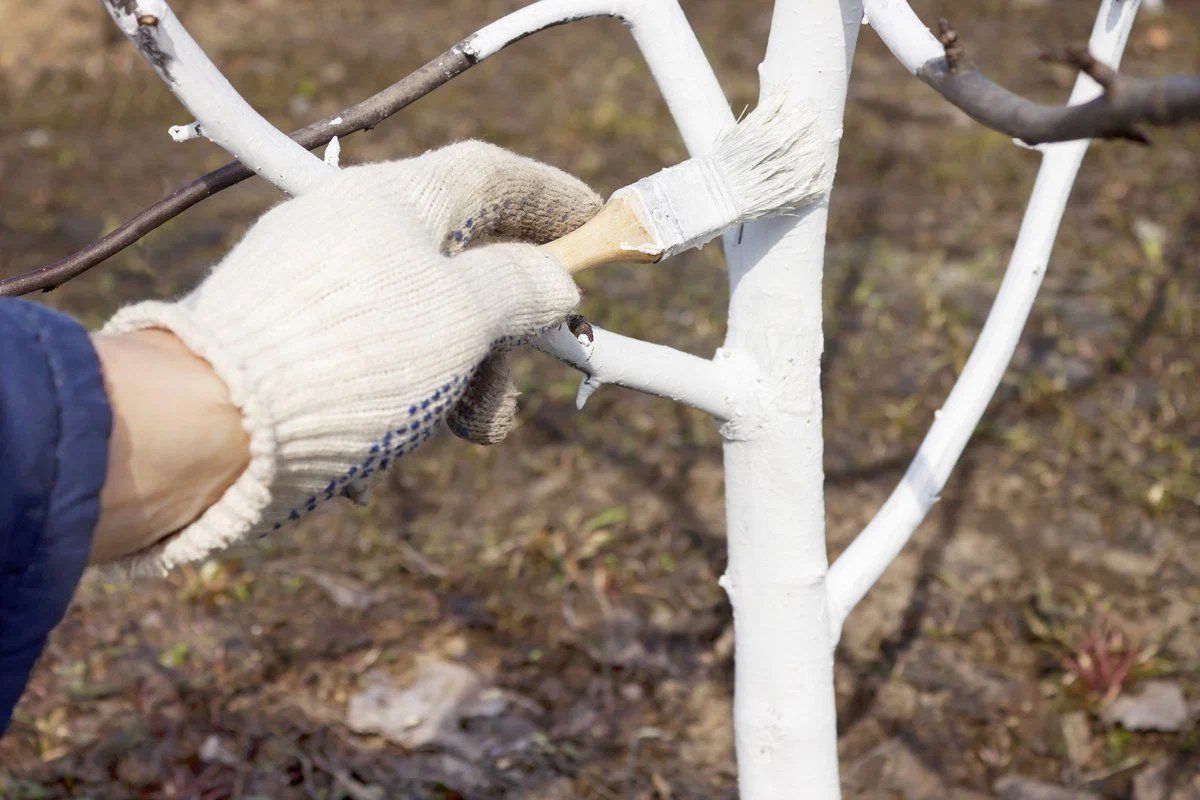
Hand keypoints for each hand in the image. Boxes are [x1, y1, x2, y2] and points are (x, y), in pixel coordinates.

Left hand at [100, 141, 599, 572]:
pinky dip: (399, 397)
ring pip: (417, 322)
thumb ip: (522, 287)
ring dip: (456, 380)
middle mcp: (349, 230)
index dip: (548, 197)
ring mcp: (312, 283)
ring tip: (457, 431)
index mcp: (391, 200)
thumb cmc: (348, 359)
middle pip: (458, 262)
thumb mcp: (463, 317)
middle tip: (512, 390)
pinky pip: (369, 356)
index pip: (488, 174)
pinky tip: (384, 446)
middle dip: (501, 333)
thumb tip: (554, 282)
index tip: (591, 225)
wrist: (207, 426)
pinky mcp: (285, 337)